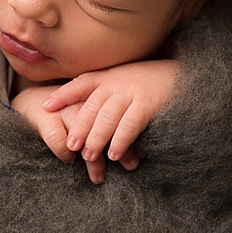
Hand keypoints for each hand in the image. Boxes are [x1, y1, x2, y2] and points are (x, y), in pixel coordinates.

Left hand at [43, 60, 177, 181]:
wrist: (187, 76)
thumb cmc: (151, 84)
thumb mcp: (125, 81)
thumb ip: (106, 93)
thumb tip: (81, 115)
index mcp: (109, 76)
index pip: (81, 84)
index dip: (62, 95)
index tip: (44, 106)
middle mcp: (117, 82)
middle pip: (91, 106)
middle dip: (79, 127)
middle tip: (70, 146)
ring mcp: (132, 91)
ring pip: (107, 116)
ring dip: (97, 138)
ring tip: (88, 156)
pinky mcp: (149, 103)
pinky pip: (130, 123)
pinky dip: (121, 140)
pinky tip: (114, 154)